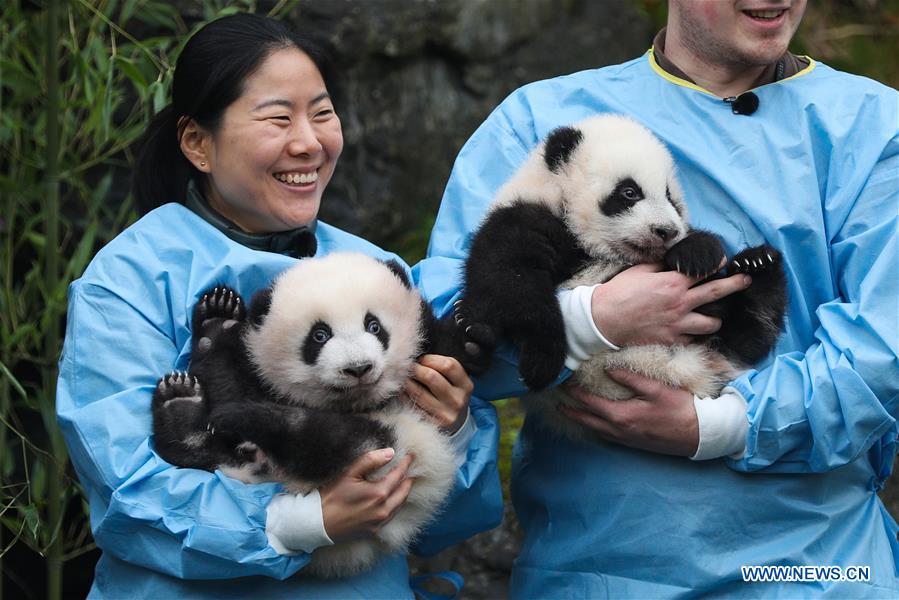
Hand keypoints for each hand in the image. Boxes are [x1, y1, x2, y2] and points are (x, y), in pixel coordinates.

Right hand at [319, 449, 413, 541]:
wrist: (317, 524)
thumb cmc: (331, 496)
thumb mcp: (349, 474)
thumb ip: (370, 461)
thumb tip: (390, 452)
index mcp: (379, 493)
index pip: (399, 475)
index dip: (406, 464)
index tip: (411, 455)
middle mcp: (384, 509)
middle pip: (404, 491)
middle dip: (408, 478)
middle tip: (411, 468)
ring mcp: (380, 522)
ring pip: (400, 504)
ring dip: (404, 491)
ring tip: (405, 481)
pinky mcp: (375, 531)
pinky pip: (392, 515)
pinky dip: (396, 504)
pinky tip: (393, 498)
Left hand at [403, 354, 472, 433]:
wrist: (456, 424)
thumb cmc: (451, 395)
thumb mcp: (456, 381)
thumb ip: (443, 368)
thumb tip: (418, 356)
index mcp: (466, 385)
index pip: (448, 365)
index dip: (430, 359)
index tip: (422, 359)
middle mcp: (457, 400)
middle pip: (431, 377)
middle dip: (415, 368)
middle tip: (408, 367)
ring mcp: (445, 414)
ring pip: (418, 392)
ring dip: (406, 382)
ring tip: (403, 378)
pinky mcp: (432, 424)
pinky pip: (412, 405)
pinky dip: (404, 396)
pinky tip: (403, 392)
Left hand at [560, 369, 698, 455]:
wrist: (701, 434)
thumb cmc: (680, 408)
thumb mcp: (656, 388)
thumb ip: (630, 378)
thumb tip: (608, 368)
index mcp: (622, 416)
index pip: (591, 403)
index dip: (576, 393)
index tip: (565, 384)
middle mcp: (619, 431)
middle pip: (587, 421)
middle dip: (571, 411)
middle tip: (558, 402)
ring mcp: (626, 440)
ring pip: (596, 431)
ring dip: (582, 421)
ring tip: (571, 413)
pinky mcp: (634, 444)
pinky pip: (607, 437)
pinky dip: (596, 429)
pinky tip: (596, 424)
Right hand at [591, 262, 749, 346]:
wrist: (604, 319)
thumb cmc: (619, 292)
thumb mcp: (640, 270)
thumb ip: (661, 267)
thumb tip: (673, 263)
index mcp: (673, 282)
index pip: (703, 271)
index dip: (717, 264)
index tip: (724, 261)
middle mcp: (680, 303)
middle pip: (717, 293)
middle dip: (734, 284)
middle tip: (745, 280)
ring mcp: (678, 324)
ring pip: (711, 323)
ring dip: (715, 319)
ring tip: (715, 317)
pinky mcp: (671, 340)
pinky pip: (693, 339)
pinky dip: (696, 336)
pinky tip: (695, 333)